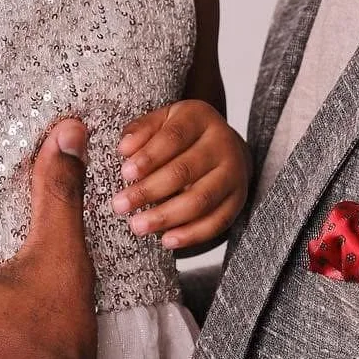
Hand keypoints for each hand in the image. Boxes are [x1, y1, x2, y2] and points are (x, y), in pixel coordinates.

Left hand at [113, 100, 250, 250]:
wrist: (223, 147)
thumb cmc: (181, 135)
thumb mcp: (161, 121)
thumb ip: (141, 130)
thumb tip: (124, 149)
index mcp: (200, 117)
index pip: (174, 136)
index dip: (149, 156)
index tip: (125, 174)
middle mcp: (222, 143)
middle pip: (184, 170)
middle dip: (149, 191)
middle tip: (120, 205)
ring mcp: (234, 173)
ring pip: (200, 199)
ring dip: (166, 216)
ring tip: (137, 226)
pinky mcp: (238, 199)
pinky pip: (217, 222)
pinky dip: (192, 234)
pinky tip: (167, 241)